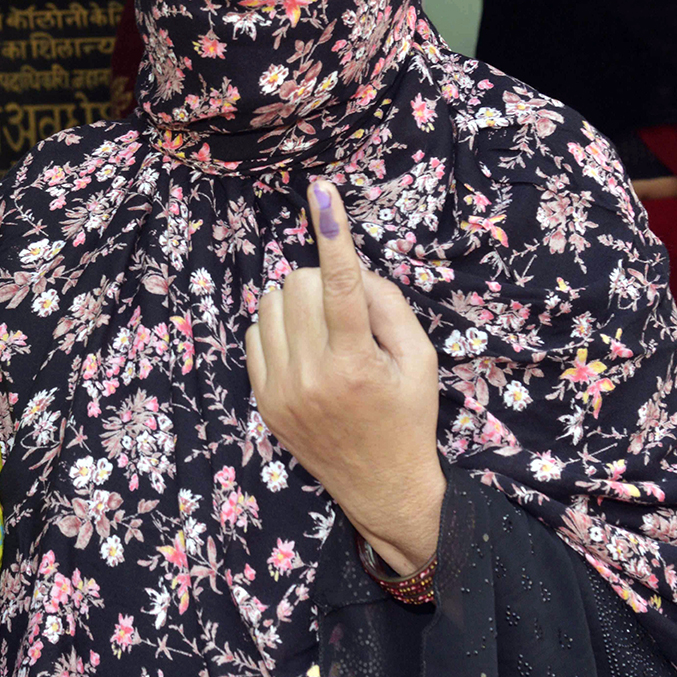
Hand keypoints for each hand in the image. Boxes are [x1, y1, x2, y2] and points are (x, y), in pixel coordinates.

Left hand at [245, 180, 444, 574]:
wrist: (381, 487)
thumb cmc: (408, 417)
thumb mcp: (421, 360)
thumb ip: (388, 306)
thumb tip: (351, 268)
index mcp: (356, 365)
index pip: (342, 284)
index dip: (332, 231)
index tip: (321, 189)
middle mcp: (311, 376)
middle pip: (301, 284)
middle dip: (325, 282)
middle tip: (348, 312)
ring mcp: (280, 389)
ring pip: (271, 302)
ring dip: (299, 301)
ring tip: (327, 332)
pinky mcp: (262, 399)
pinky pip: (256, 331)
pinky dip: (279, 326)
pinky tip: (304, 347)